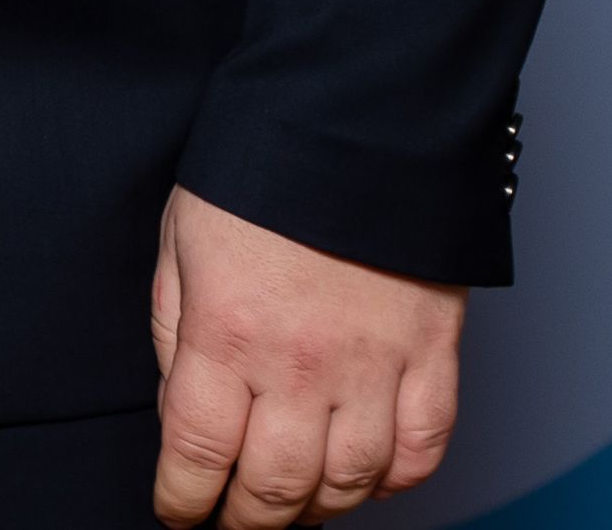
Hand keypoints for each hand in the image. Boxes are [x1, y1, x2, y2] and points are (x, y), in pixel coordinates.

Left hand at [150, 186, 464, 523]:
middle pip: (275, 485)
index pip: (197, 452)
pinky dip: (396, 479)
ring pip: (352, 481)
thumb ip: (175, 333)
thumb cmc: (257, 175)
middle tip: (234, 524)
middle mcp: (301, 364)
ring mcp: (376, 364)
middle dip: (247, 520)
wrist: (355, 121)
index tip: (178, 514)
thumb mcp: (179, 245)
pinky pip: (423, 447)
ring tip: (295, 507)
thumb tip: (181, 408)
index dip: (184, 500)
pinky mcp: (435, 355)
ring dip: (319, 507)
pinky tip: (368, 479)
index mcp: (226, 334)